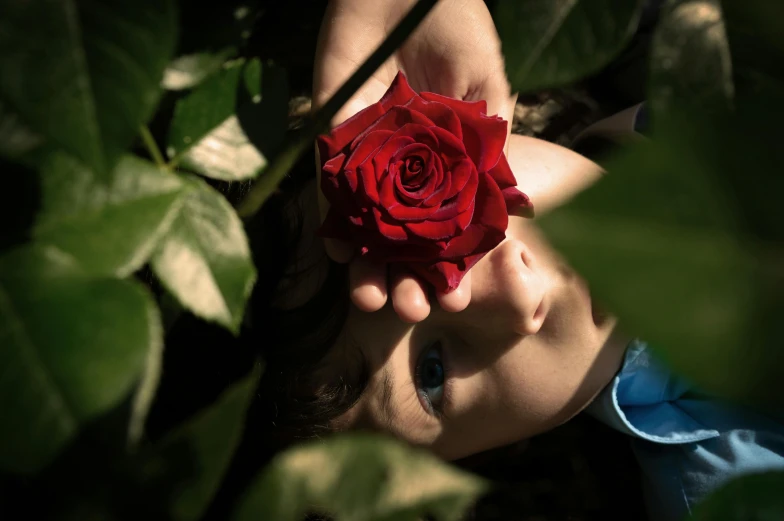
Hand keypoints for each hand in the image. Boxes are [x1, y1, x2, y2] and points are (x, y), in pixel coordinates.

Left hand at [313, 0, 515, 322]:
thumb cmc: (456, 30)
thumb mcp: (487, 93)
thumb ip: (489, 150)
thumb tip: (513, 209)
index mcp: (448, 167)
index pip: (448, 230)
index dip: (451, 267)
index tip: (457, 302)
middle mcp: (408, 171)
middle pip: (402, 239)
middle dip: (405, 278)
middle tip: (410, 311)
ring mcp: (370, 159)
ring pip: (366, 226)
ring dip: (367, 265)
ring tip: (373, 301)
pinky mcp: (335, 138)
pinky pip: (331, 187)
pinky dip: (334, 221)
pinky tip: (340, 256)